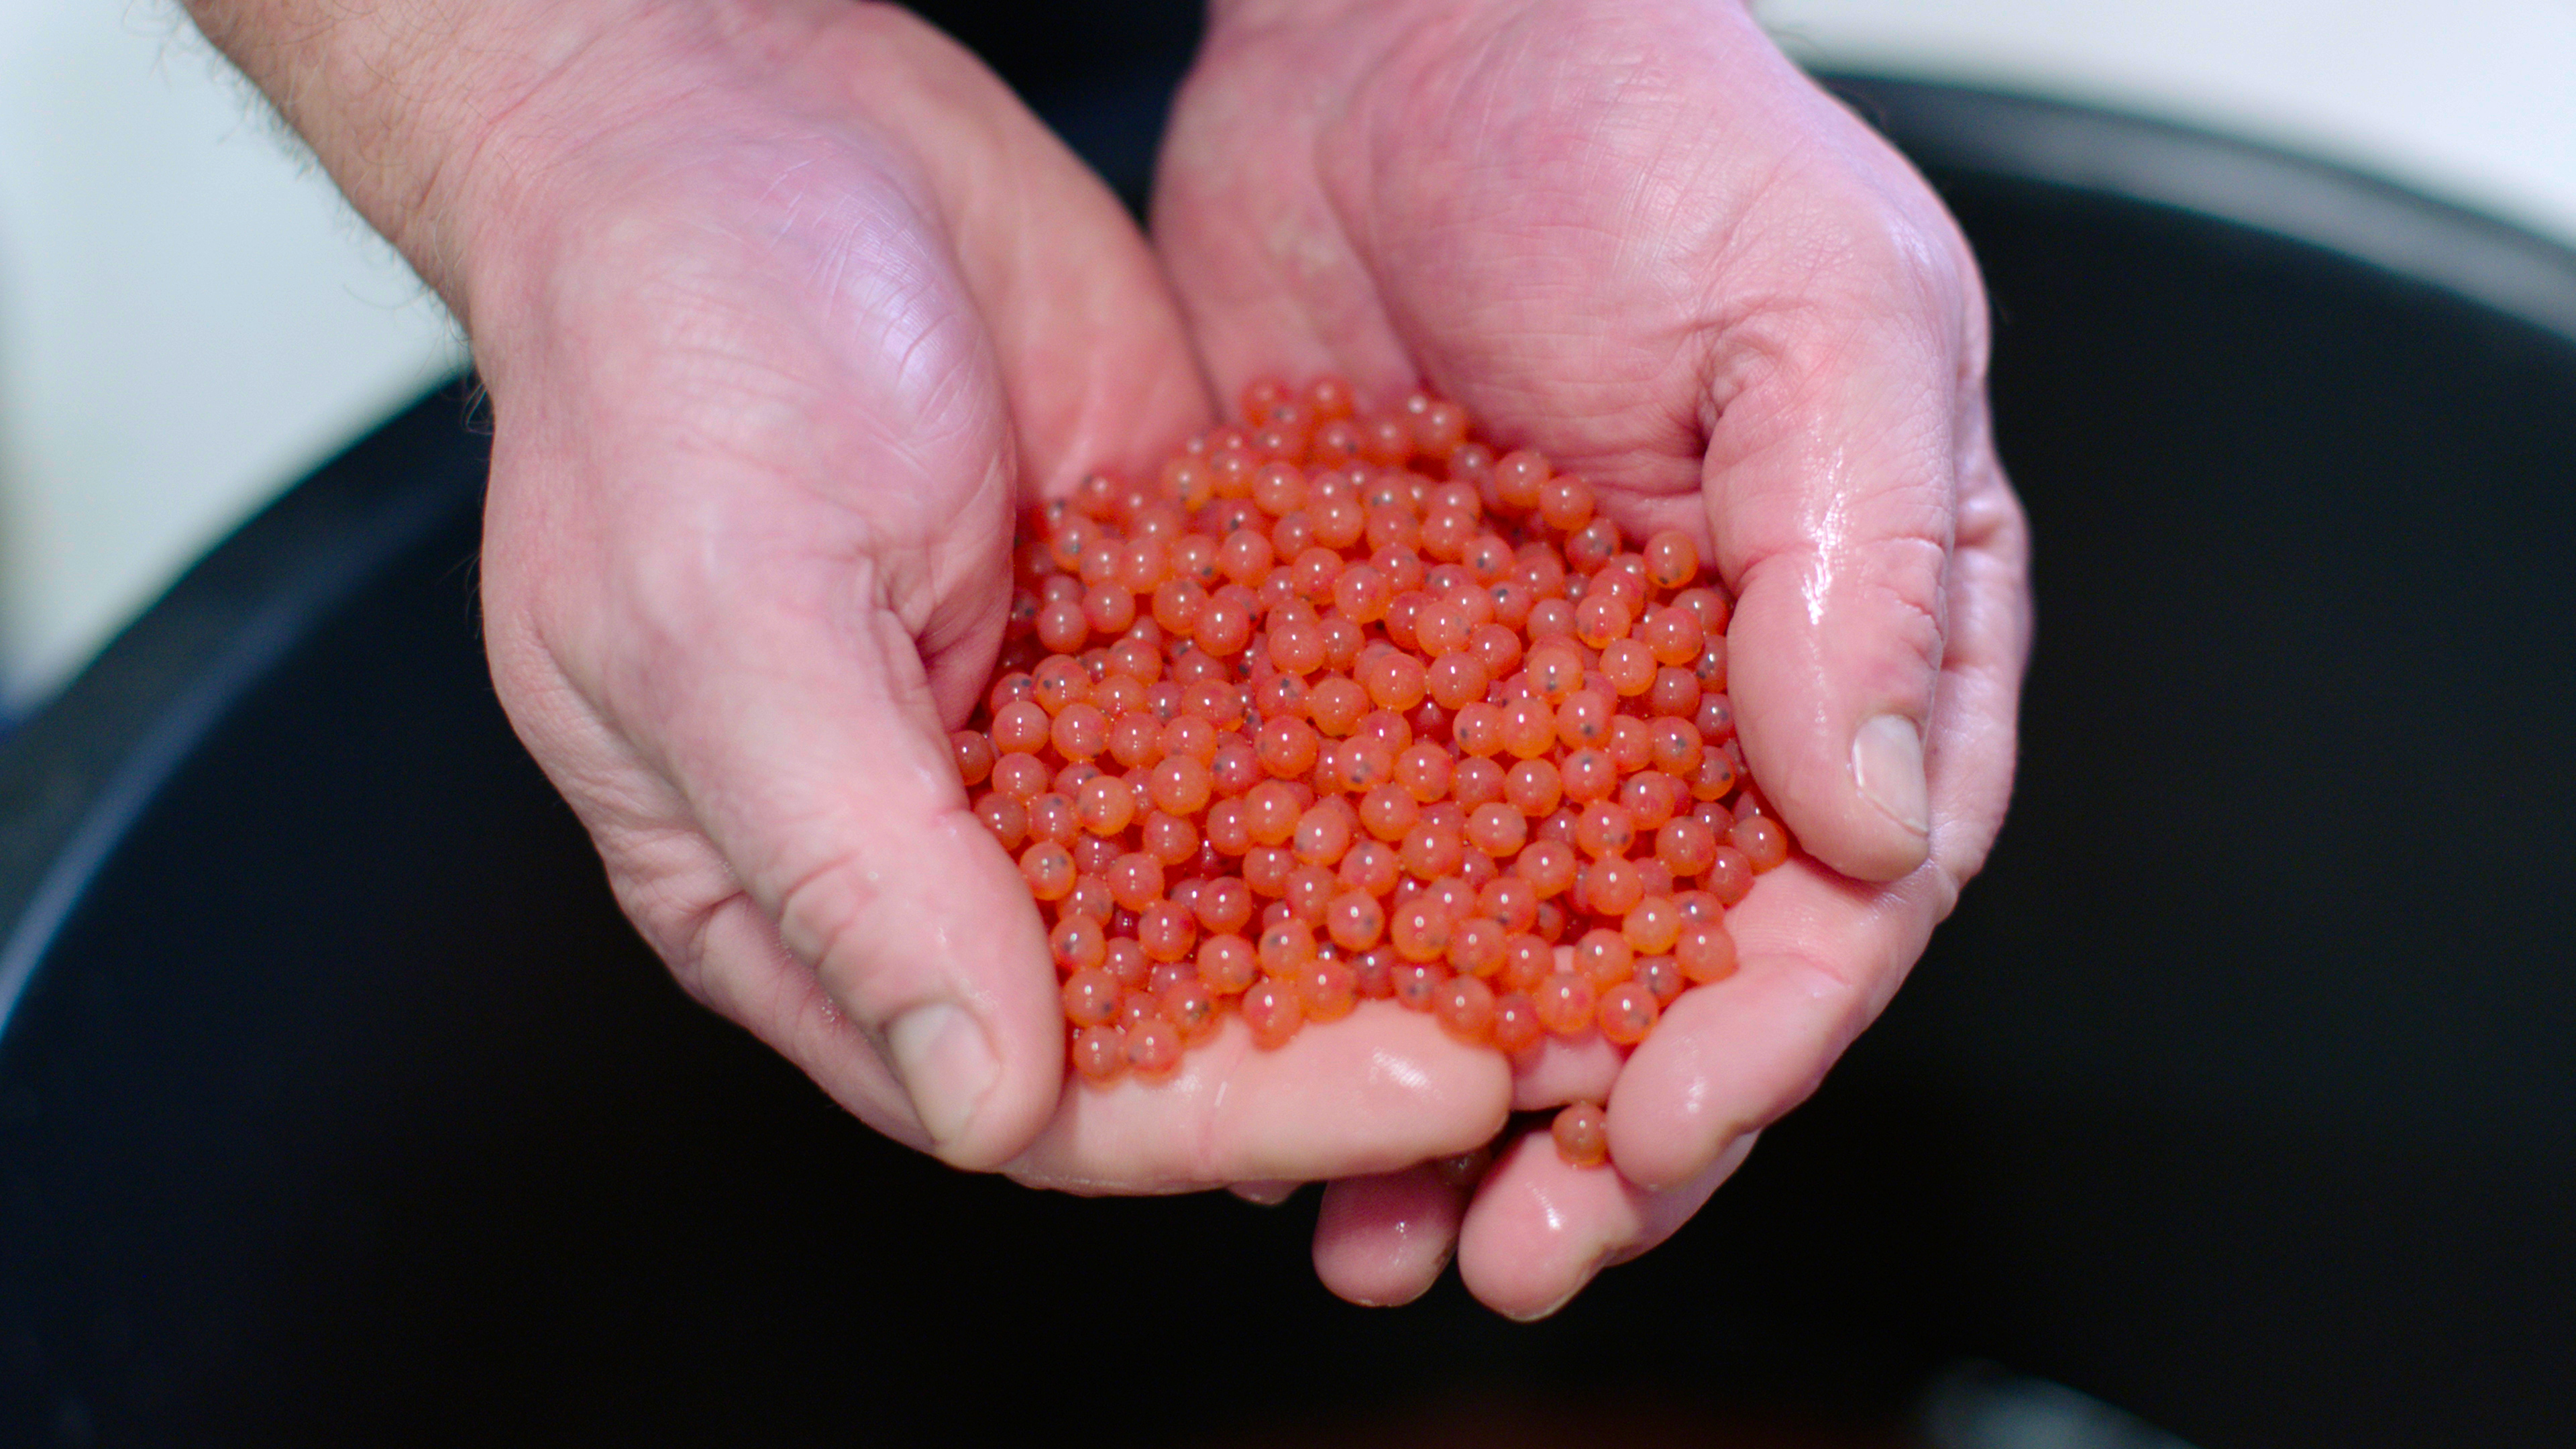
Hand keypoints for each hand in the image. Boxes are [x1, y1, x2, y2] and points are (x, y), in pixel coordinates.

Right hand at [188, 0, 1511, 1193]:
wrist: (751, 113)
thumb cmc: (669, 361)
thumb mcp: (733, 626)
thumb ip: (857, 871)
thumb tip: (984, 1102)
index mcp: (808, 901)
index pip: (1033, 1088)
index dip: (1225, 1113)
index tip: (1411, 1092)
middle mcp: (958, 843)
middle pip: (1182, 1011)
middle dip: (1358, 1037)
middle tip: (1551, 1031)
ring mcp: (1077, 729)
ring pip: (1265, 879)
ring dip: (1413, 916)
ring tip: (1586, 932)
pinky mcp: (1173, 612)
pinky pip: (1304, 715)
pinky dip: (1411, 751)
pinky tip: (1543, 772)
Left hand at [1154, 0, 2032, 1313]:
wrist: (1401, 24)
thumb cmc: (1649, 127)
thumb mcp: (1817, 307)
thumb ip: (1859, 563)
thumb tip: (1860, 818)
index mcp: (1855, 635)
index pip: (1847, 890)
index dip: (1765, 1030)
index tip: (1667, 1120)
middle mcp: (1694, 706)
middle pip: (1675, 974)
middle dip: (1609, 1133)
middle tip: (1522, 1247)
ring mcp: (1519, 711)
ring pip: (1506, 961)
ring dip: (1452, 1111)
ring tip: (1384, 1238)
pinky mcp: (1363, 684)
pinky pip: (1348, 870)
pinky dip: (1314, 980)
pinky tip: (1254, 1075)